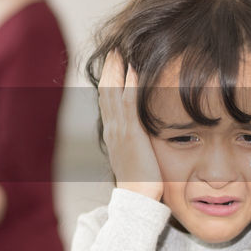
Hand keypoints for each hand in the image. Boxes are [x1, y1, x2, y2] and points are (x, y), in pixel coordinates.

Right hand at [99, 50, 163, 200]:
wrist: (137, 199)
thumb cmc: (141, 182)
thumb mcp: (136, 156)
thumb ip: (137, 141)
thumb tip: (144, 134)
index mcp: (113, 133)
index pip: (107, 101)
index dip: (110, 81)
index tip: (114, 64)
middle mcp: (112, 129)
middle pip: (106, 92)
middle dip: (109, 70)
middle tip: (113, 51)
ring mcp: (119, 130)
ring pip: (113, 93)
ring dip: (117, 71)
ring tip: (120, 53)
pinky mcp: (131, 133)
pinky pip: (129, 104)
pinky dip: (130, 85)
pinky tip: (133, 70)